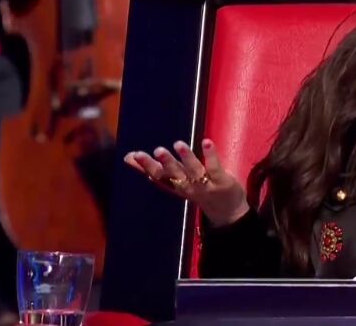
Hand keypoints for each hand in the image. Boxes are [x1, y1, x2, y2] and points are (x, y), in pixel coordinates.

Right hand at [124, 139, 249, 226]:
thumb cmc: (196, 189)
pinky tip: (206, 142)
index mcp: (175, 185)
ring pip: (194, 170)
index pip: (158, 176)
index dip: (146, 166)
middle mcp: (188, 186)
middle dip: (166, 162)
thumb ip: (154, 169)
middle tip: (157, 150)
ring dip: (186, 157)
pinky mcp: (222, 181)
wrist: (227, 212)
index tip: (133, 155)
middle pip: (175, 174)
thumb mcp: (173, 181)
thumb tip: (128, 157)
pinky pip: (215, 167)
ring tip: (178, 144)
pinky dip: (210, 155)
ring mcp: (205, 184)